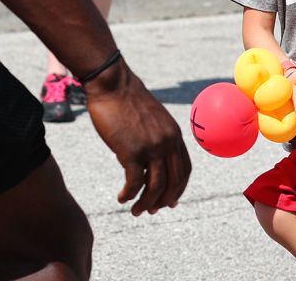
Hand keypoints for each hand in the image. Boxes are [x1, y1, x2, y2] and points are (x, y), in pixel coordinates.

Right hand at [84, 61, 190, 215]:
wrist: (112, 83)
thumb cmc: (125, 98)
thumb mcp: (150, 117)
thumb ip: (156, 136)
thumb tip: (149, 157)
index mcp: (174, 134)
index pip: (184, 169)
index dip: (178, 188)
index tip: (170, 200)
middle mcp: (167, 142)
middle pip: (173, 182)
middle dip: (164, 201)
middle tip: (152, 211)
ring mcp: (151, 148)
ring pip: (155, 187)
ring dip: (146, 204)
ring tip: (136, 211)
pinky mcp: (131, 151)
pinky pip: (133, 183)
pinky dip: (129, 195)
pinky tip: (121, 198)